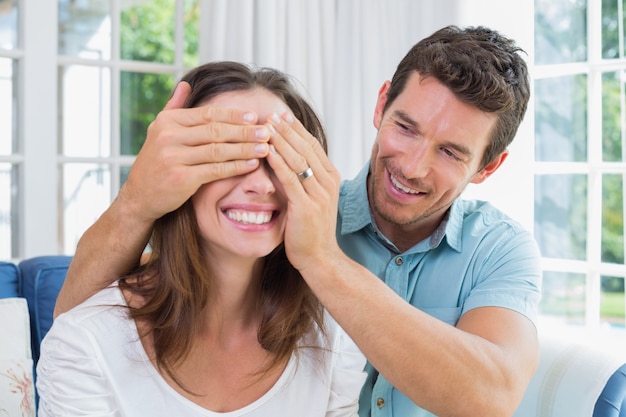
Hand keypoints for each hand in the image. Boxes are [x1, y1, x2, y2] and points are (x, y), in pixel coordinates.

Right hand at [118, 81, 271, 223]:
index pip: (207, 114)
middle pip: (216, 131)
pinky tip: (251, 165)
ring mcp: (174, 158)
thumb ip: (174, 107)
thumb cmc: (155, 162)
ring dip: (245, 149)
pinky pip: (216, 170)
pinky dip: (236, 167)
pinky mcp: (181, 179)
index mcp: (168, 122)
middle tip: (266, 131)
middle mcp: (169, 137)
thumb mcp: (159, 130)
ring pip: (218, 150)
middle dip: (244, 131)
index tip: (254, 116)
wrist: (139, 196)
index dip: (233, 115)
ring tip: (264, 148)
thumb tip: (186, 84)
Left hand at [265, 112, 341, 272]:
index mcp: (330, 178)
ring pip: (298, 159)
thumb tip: (286, 158)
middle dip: (287, 129)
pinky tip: (267, 151)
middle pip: (306, 147)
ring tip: (266, 126)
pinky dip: (278, 162)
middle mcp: (328, 182)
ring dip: (281, 141)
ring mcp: (319, 194)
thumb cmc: (311, 230)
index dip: (297, 129)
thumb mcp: (311, 198)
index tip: (281, 115)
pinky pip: (290, 179)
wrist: (319, 258)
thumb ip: (303, 178)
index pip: (313, 145)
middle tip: (270, 114)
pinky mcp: (306, 206)